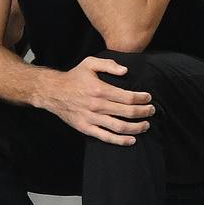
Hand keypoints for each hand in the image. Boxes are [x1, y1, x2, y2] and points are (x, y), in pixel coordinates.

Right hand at [39, 56, 154, 145]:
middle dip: (144, 112)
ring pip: (120, 127)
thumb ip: (108, 64)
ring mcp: (91, 118)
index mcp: (100, 90)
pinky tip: (132, 139)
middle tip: (151, 111)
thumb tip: (125, 71)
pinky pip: (106, 137)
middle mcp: (97, 105)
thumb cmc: (73, 78)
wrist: (52, 92)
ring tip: (145, 125)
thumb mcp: (89, 64)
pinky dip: (121, 140)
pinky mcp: (85, 128)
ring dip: (137, 127)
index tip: (148, 98)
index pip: (128, 97)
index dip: (142, 98)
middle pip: (128, 112)